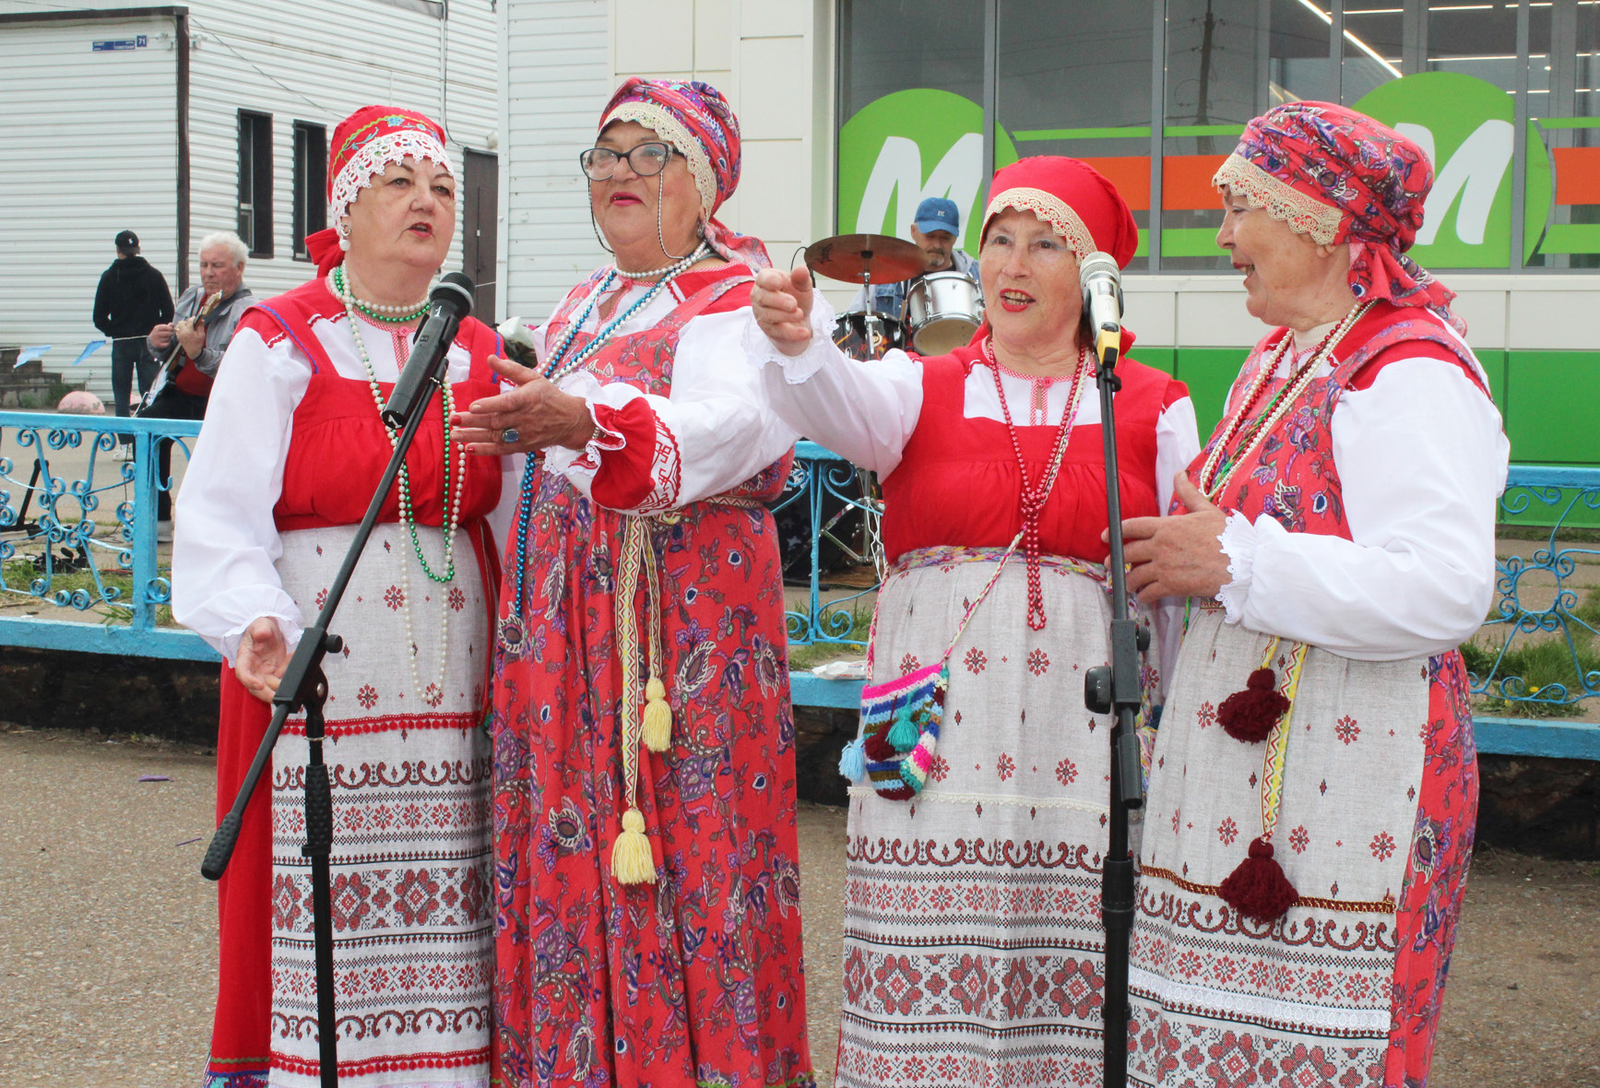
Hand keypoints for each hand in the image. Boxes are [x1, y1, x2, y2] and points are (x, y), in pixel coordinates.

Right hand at [148, 323, 174, 350]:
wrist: (152, 340)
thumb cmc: (159, 333)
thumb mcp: (162, 328)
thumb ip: (168, 326)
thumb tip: (172, 324)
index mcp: (157, 328)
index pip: (168, 327)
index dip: (171, 329)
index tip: (171, 330)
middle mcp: (156, 333)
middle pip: (169, 333)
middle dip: (171, 334)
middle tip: (170, 334)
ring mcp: (156, 339)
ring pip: (168, 339)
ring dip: (169, 339)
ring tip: (166, 338)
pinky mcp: (158, 344)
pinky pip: (167, 344)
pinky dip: (168, 343)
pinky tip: (165, 342)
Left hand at [175, 317, 204, 358]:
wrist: (193, 351)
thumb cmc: (198, 343)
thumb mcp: (202, 335)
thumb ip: (201, 326)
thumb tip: (201, 320)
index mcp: (189, 331)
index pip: (189, 321)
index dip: (193, 318)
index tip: (195, 318)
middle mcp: (182, 332)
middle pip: (181, 322)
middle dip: (186, 322)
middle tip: (191, 324)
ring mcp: (179, 334)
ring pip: (178, 325)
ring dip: (182, 325)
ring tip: (188, 328)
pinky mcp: (178, 336)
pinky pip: (177, 330)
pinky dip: (180, 329)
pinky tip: (185, 331)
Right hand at [235, 617, 288, 703]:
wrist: (269, 631)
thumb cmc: (260, 628)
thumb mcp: (260, 625)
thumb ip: (260, 629)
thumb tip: (261, 634)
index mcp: (244, 659)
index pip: (243, 674)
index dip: (249, 681)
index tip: (259, 685)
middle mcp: (253, 670)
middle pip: (257, 688)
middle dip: (268, 694)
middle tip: (281, 696)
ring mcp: (265, 674)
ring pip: (272, 687)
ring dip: (283, 681)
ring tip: (289, 659)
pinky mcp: (276, 674)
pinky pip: (284, 678)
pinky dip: (290, 673)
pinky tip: (291, 656)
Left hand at [451, 354, 593, 454]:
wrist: (570, 421)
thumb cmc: (549, 397)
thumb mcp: (533, 378)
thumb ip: (510, 369)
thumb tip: (490, 358)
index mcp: (528, 399)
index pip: (507, 403)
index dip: (490, 405)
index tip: (473, 406)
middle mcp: (525, 418)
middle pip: (496, 421)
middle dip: (473, 421)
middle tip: (453, 419)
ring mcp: (524, 434)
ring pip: (495, 437)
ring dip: (473, 436)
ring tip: (454, 435)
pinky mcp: (523, 446)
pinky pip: (502, 450)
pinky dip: (485, 450)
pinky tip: (469, 448)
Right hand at [751, 266, 814, 356]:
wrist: (799, 318)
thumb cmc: (796, 296)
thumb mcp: (802, 286)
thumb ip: (801, 278)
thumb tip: (801, 269)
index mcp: (766, 280)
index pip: (762, 278)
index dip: (769, 280)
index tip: (779, 282)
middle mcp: (759, 296)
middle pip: (763, 298)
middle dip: (779, 301)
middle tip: (794, 304)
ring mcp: (761, 314)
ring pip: (769, 315)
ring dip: (786, 315)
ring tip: (800, 314)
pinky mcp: (768, 329)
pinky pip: (779, 331)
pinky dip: (793, 333)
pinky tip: (804, 333)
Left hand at [1114, 473, 1232, 604]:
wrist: (1241, 562)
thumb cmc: (1227, 536)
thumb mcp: (1206, 510)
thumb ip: (1188, 493)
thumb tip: (1179, 474)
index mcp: (1166, 526)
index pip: (1132, 526)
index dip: (1115, 531)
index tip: (1105, 537)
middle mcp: (1160, 545)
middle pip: (1127, 553)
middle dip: (1115, 560)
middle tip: (1110, 564)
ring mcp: (1164, 566)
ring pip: (1134, 576)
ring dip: (1127, 581)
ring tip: (1127, 584)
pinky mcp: (1171, 586)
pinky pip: (1148, 593)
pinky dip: (1143, 596)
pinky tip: (1144, 596)